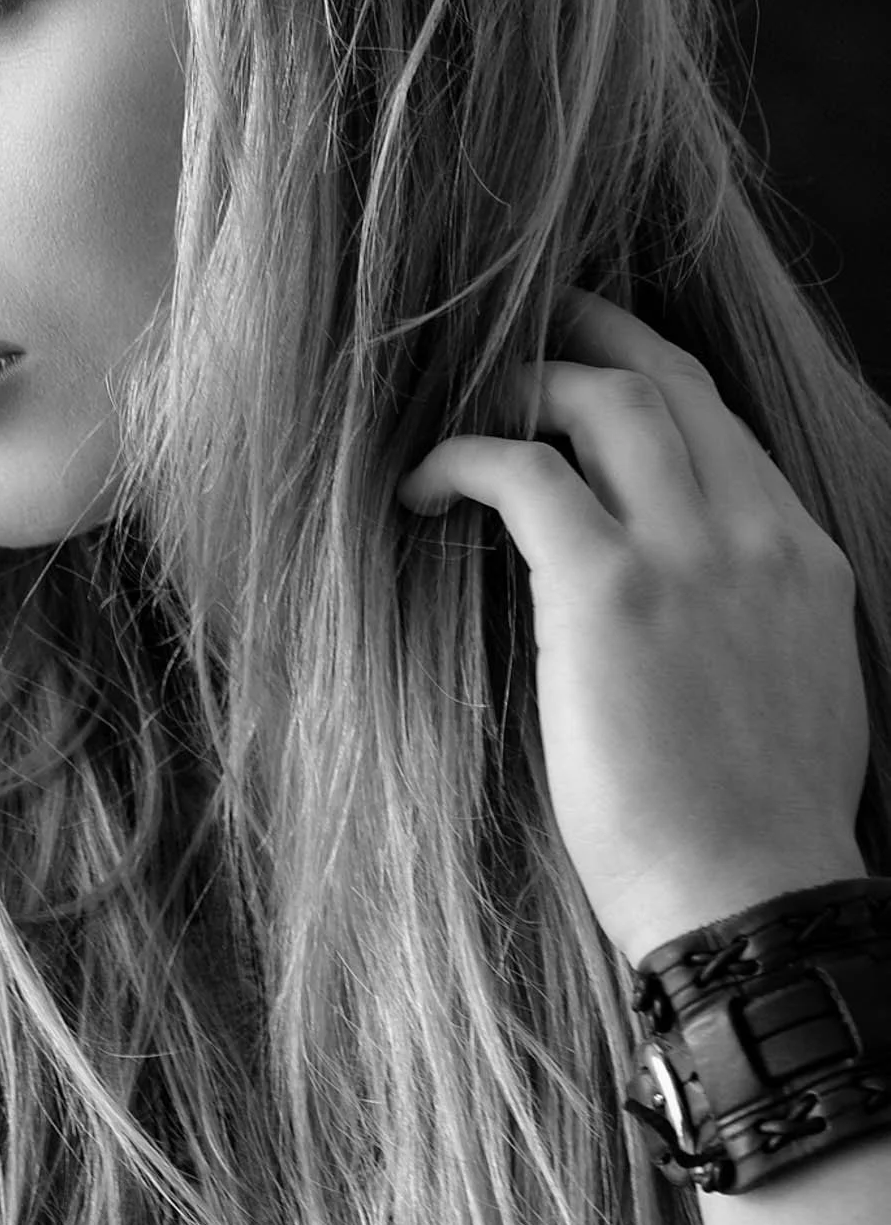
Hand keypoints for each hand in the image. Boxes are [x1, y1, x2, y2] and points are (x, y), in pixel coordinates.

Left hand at [397, 286, 870, 963]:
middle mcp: (757, 535)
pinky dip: (463, 458)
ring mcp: (690, 555)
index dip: (644, 376)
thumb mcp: (784, 686)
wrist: (752, 902)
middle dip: (589, 330)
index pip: (721, 422)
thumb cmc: (749, 829)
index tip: (584, 366)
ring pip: (605, 399)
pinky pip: (523, 474)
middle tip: (520, 323)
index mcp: (802, 557)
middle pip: (668, 380)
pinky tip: (422, 486)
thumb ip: (739, 612)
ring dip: (524, 384)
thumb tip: (667, 592)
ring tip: (464, 403)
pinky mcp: (610, 590)